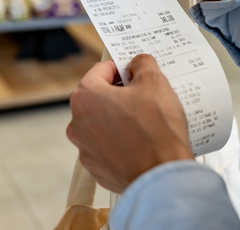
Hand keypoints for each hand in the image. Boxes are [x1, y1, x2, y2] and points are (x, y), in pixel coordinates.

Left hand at [66, 54, 193, 192]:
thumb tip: (138, 63)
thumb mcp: (155, 82)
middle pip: (99, 98)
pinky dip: (122, 142)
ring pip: (103, 123)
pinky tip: (143, 142)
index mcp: (85, 97)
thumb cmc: (156, 129)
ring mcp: (85, 150)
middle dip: (120, 94)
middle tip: (145, 95)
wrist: (162, 177)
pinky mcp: (97, 169)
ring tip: (147, 121)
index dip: (122, 67)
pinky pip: (108, 147)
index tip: (137, 72)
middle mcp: (77, 124)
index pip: (101, 70)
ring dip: (120, 119)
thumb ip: (143, 64)